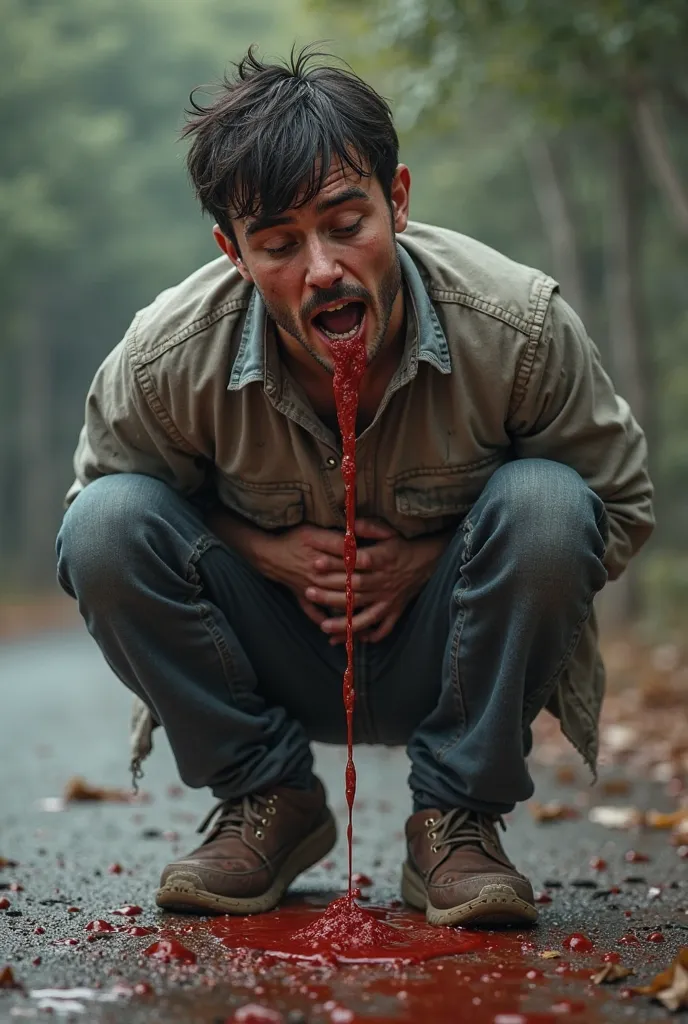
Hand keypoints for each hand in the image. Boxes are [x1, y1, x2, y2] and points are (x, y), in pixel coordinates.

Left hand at [305, 520, 452, 643]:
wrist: (428, 562)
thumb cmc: (402, 546)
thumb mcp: (388, 532)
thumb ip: (368, 527)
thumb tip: (348, 520)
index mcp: (383, 560)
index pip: (356, 562)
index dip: (336, 563)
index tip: (316, 562)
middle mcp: (384, 582)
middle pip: (355, 589)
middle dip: (331, 592)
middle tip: (309, 592)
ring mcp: (389, 599)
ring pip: (365, 613)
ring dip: (344, 622)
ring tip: (323, 626)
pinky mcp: (395, 611)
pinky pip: (384, 628)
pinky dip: (371, 635)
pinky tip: (354, 640)